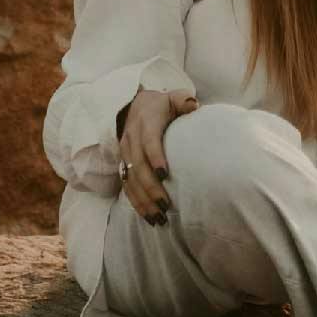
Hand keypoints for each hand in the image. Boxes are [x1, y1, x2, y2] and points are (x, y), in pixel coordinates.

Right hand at [118, 87, 197, 224]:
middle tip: (166, 205)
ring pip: (130, 180)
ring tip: (158, 218)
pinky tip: (148, 217)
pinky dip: (136, 203)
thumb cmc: (160, 105)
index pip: (148, 142)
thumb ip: (182, 100)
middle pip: (138, 167)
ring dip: (143, 201)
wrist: (132, 106)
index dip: (155, 157)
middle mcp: (132, 139)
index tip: (165, 174)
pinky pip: (126, 186)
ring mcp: (125, 153)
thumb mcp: (172, 97)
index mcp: (145, 123)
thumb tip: (192, 105)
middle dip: (151, 188)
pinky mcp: (123, 164)